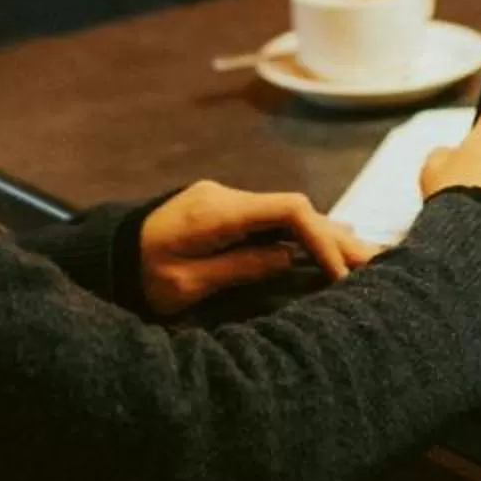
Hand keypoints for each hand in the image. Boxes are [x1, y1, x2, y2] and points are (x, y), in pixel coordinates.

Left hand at [138, 182, 373, 318]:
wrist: (103, 255)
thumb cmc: (138, 274)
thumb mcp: (185, 283)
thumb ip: (239, 268)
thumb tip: (286, 258)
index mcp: (218, 211)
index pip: (289, 210)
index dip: (321, 237)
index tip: (339, 273)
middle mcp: (227, 197)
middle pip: (295, 210)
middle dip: (336, 237)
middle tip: (377, 263)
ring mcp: (226, 202)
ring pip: (287, 215)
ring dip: (324, 236)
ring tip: (365, 259)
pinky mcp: (224, 213)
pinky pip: (273, 220)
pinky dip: (303, 236)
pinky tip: (330, 247)